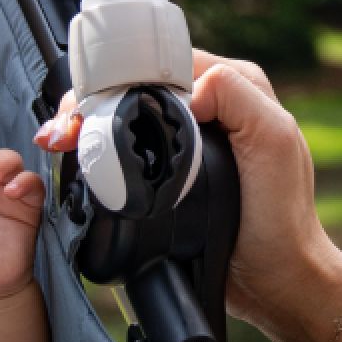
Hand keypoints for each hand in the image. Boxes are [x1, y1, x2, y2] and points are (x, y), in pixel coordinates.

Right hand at [39, 54, 341, 341]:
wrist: (276, 279)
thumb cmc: (282, 216)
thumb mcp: (274, 140)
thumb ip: (237, 96)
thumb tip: (186, 92)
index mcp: (235, 86)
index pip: (163, 63)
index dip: (120, 77)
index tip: (88, 103)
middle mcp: (211, 106)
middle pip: (137, 87)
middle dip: (93, 101)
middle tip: (65, 128)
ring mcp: (189, 141)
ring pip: (127, 115)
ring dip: (89, 124)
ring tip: (60, 140)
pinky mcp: (173, 172)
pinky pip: (130, 150)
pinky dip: (99, 151)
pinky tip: (76, 159)